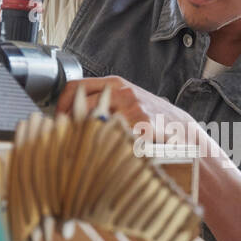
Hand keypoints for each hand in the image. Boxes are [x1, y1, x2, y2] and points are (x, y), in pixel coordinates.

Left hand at [56, 76, 201, 145]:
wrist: (182, 130)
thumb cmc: (151, 118)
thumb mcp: (126, 101)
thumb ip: (102, 102)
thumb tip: (69, 115)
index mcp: (115, 84)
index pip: (75, 88)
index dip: (61, 106)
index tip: (58, 121)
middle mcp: (122, 93)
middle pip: (80, 107)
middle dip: (70, 126)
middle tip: (66, 140)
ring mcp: (132, 110)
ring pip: (93, 125)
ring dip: (85, 139)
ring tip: (84, 151)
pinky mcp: (142, 129)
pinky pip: (113, 140)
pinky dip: (105, 150)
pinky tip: (106, 157)